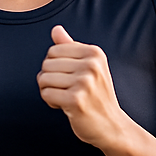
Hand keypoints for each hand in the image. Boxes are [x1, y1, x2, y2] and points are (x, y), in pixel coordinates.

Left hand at [37, 25, 126, 148]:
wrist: (112, 126)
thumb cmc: (97, 96)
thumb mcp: (89, 67)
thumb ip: (71, 47)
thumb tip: (56, 29)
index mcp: (94, 53)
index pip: (53, 50)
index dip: (54, 66)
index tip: (68, 77)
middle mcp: (91, 65)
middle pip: (46, 63)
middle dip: (50, 79)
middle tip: (66, 90)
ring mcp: (84, 82)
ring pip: (44, 78)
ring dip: (49, 91)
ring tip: (65, 98)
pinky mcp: (76, 100)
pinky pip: (46, 93)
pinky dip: (51, 102)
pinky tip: (64, 106)